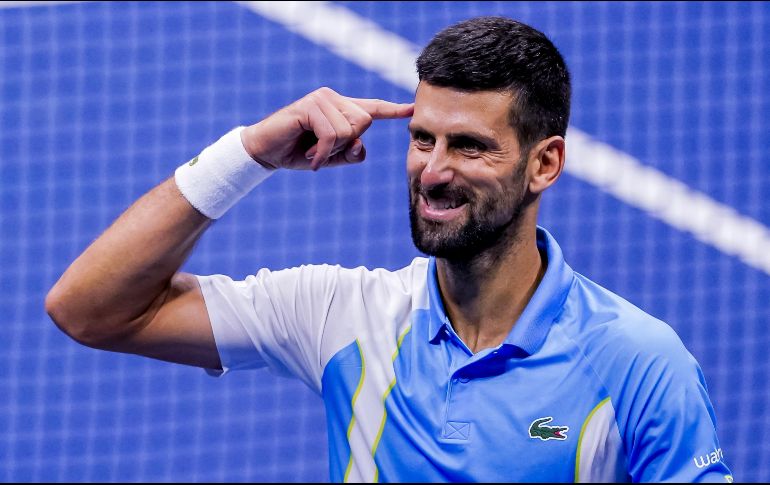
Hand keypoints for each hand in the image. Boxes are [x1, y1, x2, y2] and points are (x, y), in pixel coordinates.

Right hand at [240, 87, 413, 170]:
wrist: (266, 152)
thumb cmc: (298, 153)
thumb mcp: (331, 158)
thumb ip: (352, 153)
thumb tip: (360, 144)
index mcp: (342, 109)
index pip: (372, 108)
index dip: (394, 110)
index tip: (413, 109)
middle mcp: (333, 98)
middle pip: (364, 123)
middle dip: (345, 144)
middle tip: (322, 151)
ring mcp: (321, 99)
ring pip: (349, 130)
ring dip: (330, 150)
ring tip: (311, 151)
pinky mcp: (309, 106)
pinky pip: (331, 134)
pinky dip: (321, 152)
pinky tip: (308, 156)